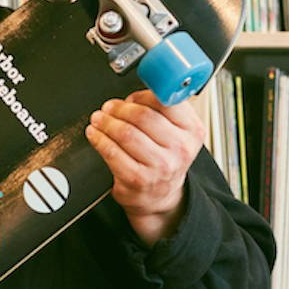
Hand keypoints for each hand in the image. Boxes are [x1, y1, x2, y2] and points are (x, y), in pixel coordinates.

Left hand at [84, 88, 201, 245]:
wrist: (159, 197)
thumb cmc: (165, 160)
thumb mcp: (177, 133)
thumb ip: (165, 110)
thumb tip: (136, 92)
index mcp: (193, 131)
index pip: (166, 102)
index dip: (141, 96)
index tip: (130, 98)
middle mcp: (179, 149)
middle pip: (142, 116)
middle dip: (118, 108)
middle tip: (108, 108)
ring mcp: (159, 166)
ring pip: (125, 132)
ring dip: (106, 122)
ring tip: (99, 119)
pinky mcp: (137, 179)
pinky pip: (112, 152)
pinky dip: (99, 139)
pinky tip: (95, 134)